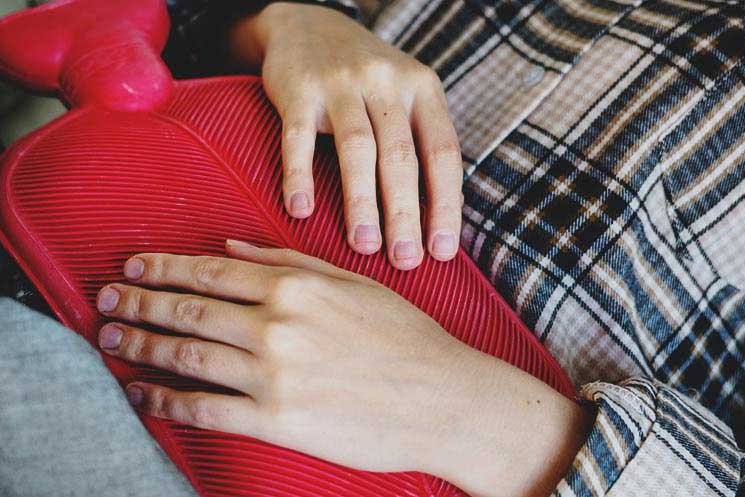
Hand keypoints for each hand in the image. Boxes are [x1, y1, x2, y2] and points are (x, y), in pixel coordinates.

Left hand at [94, 241, 589, 496]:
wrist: (445, 399)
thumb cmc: (405, 340)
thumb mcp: (352, 283)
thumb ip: (288, 262)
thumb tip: (231, 250)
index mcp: (295, 285)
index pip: (209, 272)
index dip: (162, 269)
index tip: (133, 268)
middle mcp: (277, 324)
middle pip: (187, 310)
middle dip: (138, 304)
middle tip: (104, 302)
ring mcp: (273, 373)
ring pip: (186, 355)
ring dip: (141, 346)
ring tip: (111, 342)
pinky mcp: (276, 419)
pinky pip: (203, 407)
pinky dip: (163, 399)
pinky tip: (141, 393)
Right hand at [229, 4, 463, 269]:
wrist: (308, 24)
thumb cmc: (364, 78)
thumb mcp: (404, 95)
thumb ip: (420, 143)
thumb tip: (437, 223)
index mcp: (422, 89)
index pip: (443, 153)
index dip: (446, 204)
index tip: (443, 251)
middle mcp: (387, 83)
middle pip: (401, 156)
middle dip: (405, 214)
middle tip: (405, 261)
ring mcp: (341, 84)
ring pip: (357, 149)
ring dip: (361, 202)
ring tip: (364, 246)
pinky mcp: (298, 89)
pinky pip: (298, 138)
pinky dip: (299, 177)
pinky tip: (301, 212)